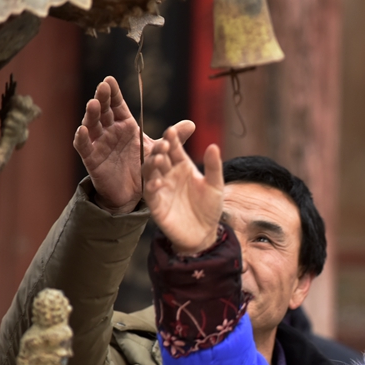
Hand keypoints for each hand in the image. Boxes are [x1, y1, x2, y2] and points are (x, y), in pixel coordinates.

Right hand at [73, 76, 195, 213]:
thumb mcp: (159, 151)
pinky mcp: (92, 159)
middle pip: (104, 110)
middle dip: (102, 98)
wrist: (132, 193)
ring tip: (93, 104)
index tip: (110, 79)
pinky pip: (84, 147)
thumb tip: (192, 124)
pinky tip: (81, 130)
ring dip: (91, 114)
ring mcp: (99, 144)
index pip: (117, 105)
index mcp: (125, 125)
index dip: (113, 93)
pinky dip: (81, 138)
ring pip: (92, 125)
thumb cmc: (142, 167)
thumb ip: (174, 138)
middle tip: (103, 86)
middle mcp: (110, 131)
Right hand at [144, 126, 223, 254]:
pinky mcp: (156, 205)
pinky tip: (157, 182)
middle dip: (160, 149)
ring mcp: (161, 188)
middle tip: (164, 143)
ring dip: (152, 164)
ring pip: (150, 172)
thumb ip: (213, 167)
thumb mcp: (215, 186)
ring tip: (159, 158)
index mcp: (182, 166)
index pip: (175, 148)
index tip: (172, 130)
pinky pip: (149, 193)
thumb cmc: (210, 207)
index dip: (173, 139)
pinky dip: (151, 186)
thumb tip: (213, 146)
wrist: (205, 234)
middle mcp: (169, 174)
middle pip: (160, 157)